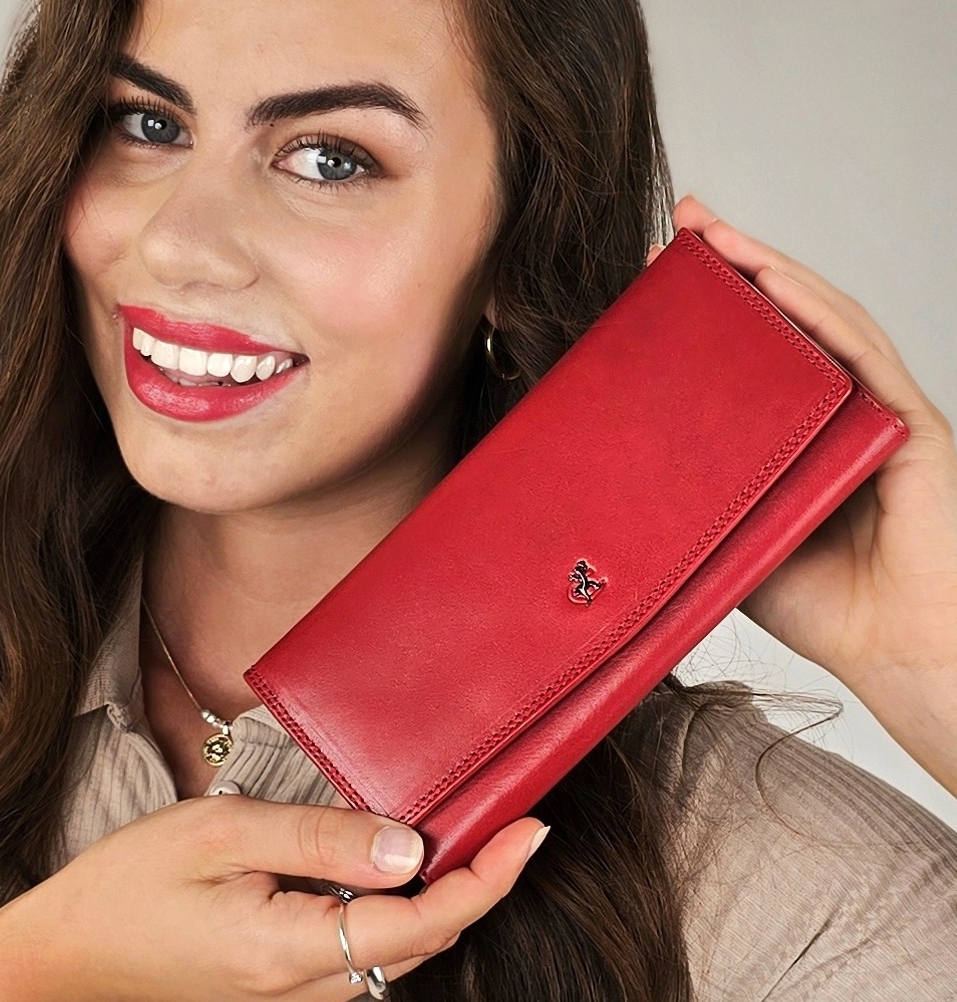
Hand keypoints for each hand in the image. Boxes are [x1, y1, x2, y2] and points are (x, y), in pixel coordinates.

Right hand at [0, 795, 545, 1000]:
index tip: (532, 832)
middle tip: (513, 826)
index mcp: (289, 951)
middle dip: (479, 887)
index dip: (488, 878)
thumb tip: (406, 845)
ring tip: (474, 841)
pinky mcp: (278, 987)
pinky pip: (361, 955)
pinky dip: (400, 914)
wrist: (60, 957)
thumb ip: (318, 840)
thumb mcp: (220, 836)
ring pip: (397, 954)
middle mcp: (301, 989)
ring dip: (444, 901)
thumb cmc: (128, 886)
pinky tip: (400, 870)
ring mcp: (290, 997)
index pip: (422, 922)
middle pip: (421, 943)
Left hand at [649, 195, 956, 793]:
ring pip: (821, 321)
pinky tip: (772, 274)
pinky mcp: (909, 421)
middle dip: (734, 268)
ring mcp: (877, 410)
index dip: (711, 312)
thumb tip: (621, 479)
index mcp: (797, 437)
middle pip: (785, 324)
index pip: (752, 358)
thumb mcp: (732, 543)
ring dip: (768, 268)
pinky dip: (816, 309)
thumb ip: (697, 506)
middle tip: (680, 226)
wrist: (896, 653)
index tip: (656, 279)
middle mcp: (839, 412)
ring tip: (712, 229)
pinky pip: (861, 352)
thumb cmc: (822, 608)